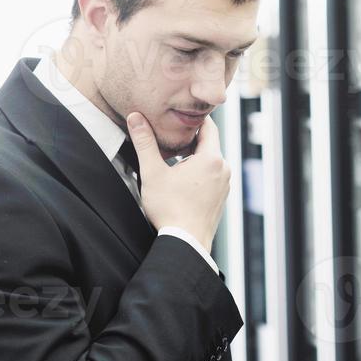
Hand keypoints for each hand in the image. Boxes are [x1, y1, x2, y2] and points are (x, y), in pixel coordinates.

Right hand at [126, 112, 230, 253]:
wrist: (186, 243)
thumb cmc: (170, 210)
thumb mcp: (153, 172)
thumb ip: (144, 143)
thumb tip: (135, 118)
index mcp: (212, 158)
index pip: (208, 126)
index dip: (193, 120)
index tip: (179, 118)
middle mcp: (224, 170)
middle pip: (209, 144)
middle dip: (190, 140)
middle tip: (170, 139)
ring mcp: (225, 186)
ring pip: (210, 162)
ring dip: (194, 158)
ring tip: (174, 162)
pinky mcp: (221, 198)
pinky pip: (212, 177)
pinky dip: (199, 174)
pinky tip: (182, 182)